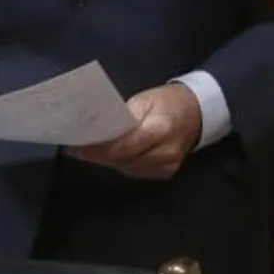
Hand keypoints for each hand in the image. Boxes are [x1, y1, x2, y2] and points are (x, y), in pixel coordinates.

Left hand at [71, 84, 202, 179]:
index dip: (100, 148)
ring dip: (108, 160)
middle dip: (99, 155)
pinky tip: (110, 155)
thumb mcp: (143, 100)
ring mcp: (167, 166)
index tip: (78, 147)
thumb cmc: (166, 102)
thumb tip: (97, 129)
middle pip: (124, 159)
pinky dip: (121, 163)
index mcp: (160, 129)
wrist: (195, 113)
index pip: (125, 145)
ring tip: (89, 151)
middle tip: (77, 148)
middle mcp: (166, 152)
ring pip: (128, 168)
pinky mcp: (166, 173)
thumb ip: (122, 117)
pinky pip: (136, 171)